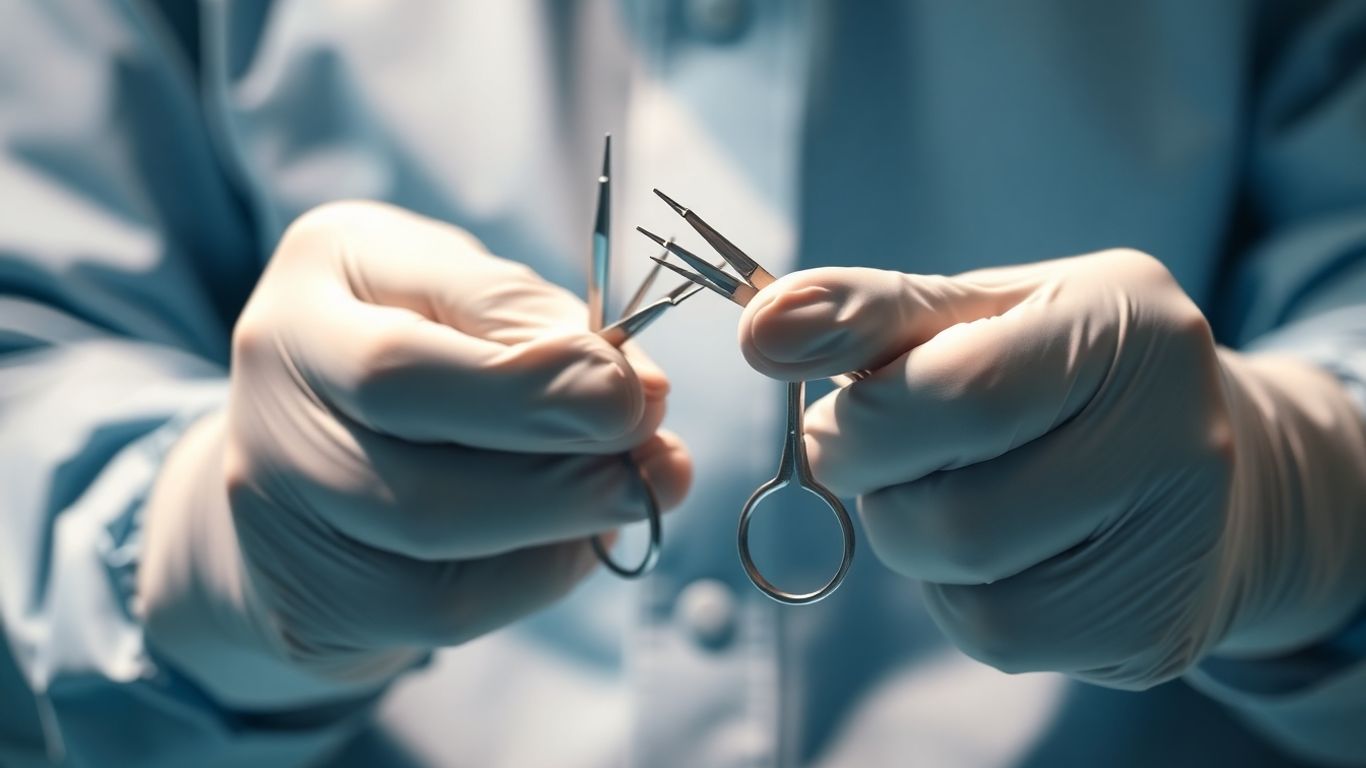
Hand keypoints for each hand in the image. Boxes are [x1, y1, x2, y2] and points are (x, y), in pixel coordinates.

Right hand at [140, 201, 690, 707]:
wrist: (309, 428)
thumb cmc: (410, 329)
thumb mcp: (458, 284)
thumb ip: (532, 321)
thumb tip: (639, 396)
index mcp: (302, 310)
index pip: (399, 371)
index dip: (533, 393)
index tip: (636, 397)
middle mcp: (264, 423)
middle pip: (417, 492)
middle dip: (562, 481)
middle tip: (658, 462)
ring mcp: (275, 525)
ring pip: (439, 563)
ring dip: (566, 526)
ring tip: (635, 486)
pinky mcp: (314, 603)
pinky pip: (448, 611)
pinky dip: (540, 571)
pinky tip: (576, 531)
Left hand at [739, 250, 1365, 688]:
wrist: (1200, 459)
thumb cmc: (1057, 368)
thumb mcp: (974, 308)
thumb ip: (863, 312)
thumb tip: (758, 330)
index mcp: (1126, 326)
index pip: (957, 397)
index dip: (863, 422)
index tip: (832, 411)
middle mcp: (1177, 437)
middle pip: (950, 517)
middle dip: (882, 485)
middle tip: (897, 448)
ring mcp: (1174, 547)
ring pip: (963, 584)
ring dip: (914, 536)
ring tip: (957, 484)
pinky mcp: (1152, 631)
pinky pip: (993, 633)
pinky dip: (959, 590)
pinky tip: (999, 546)